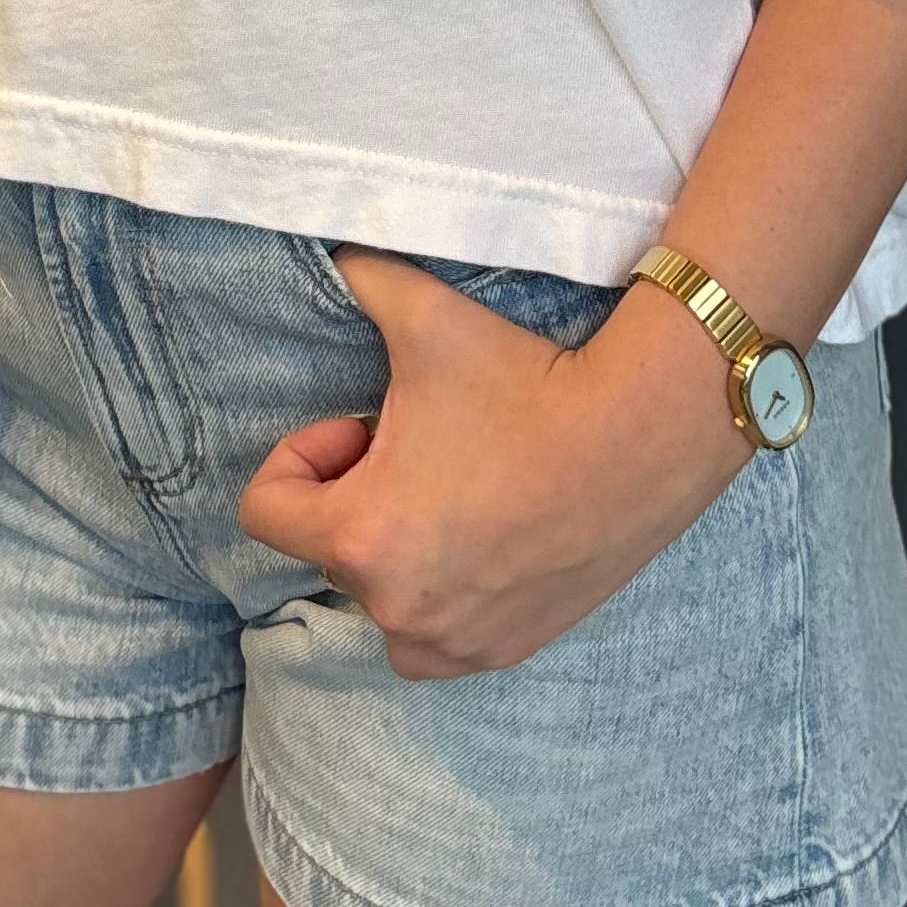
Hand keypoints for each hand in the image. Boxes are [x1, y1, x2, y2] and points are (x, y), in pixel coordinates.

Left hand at [236, 254, 746, 677]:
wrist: (640, 439)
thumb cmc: (527, 385)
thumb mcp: (426, 318)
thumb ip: (360, 280)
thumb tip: (333, 254)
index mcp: (359, 535)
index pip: (265, 510)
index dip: (305, 456)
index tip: (362, 428)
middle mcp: (396, 607)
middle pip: (330, 550)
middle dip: (361, 499)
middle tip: (425, 452)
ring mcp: (452, 641)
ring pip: (382, 603)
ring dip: (398, 558)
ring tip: (454, 500)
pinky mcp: (502, 652)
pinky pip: (439, 639)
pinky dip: (446, 598)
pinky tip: (490, 540)